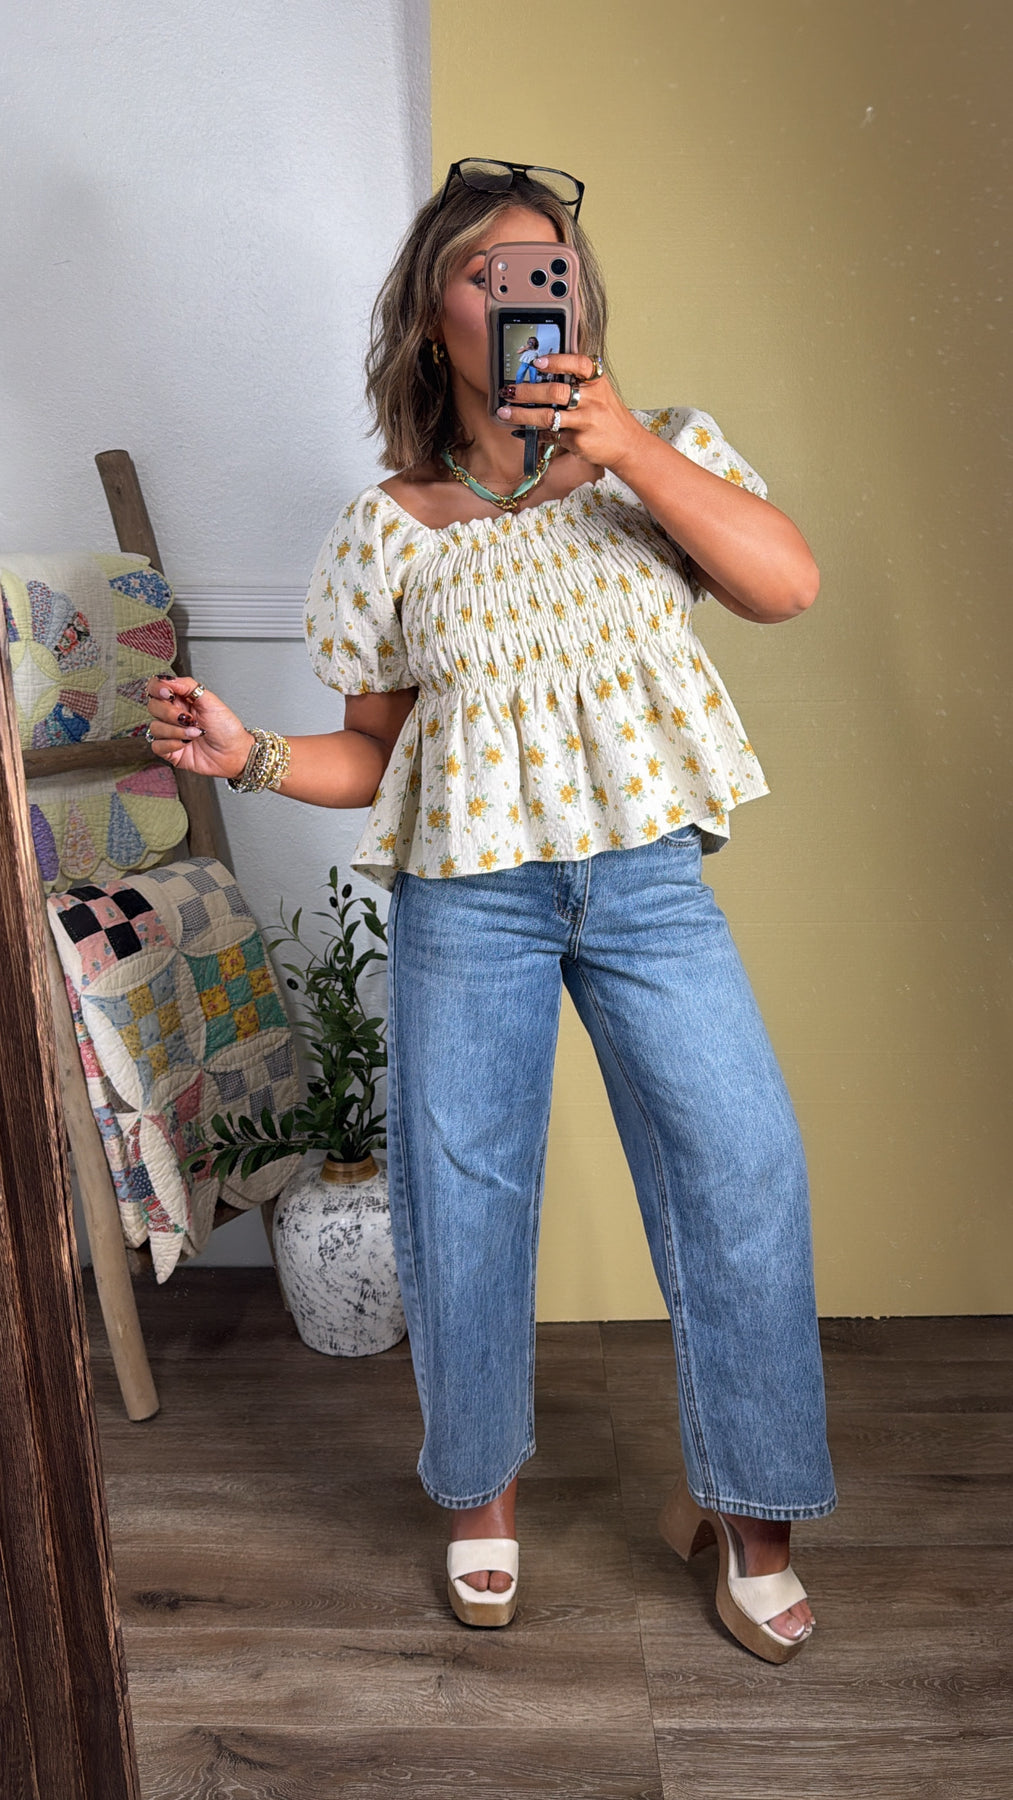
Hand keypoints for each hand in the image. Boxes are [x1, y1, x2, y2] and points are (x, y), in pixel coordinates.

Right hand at [144, 676, 253, 779]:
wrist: (234, 753)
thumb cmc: (227, 728)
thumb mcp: (211, 701)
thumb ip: (188, 686)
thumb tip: (168, 679)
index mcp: (182, 699)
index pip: (156, 687)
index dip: (157, 688)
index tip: (168, 693)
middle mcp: (173, 715)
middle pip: (153, 706)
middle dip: (170, 713)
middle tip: (189, 718)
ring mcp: (171, 733)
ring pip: (155, 727)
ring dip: (176, 731)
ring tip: (195, 733)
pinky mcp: (170, 751)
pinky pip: (157, 745)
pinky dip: (171, 744)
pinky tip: (186, 744)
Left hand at [496, 353, 643, 472]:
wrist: (627, 445)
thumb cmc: (608, 416)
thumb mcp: (600, 392)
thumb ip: (577, 382)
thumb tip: (541, 372)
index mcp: (597, 382)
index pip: (578, 364)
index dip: (557, 361)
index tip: (537, 362)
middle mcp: (593, 400)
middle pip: (555, 391)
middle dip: (527, 391)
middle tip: (509, 391)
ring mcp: (586, 422)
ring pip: (548, 416)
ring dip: (522, 415)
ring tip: (504, 412)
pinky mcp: (579, 441)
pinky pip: (551, 436)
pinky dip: (534, 434)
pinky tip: (521, 431)